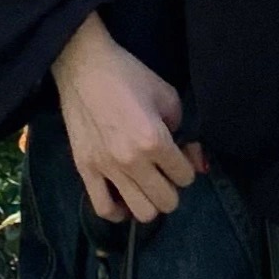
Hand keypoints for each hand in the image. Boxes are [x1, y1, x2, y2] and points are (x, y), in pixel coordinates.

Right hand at [52, 15, 207, 224]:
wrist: (84, 66)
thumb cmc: (129, 75)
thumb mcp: (167, 96)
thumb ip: (184, 130)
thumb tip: (194, 160)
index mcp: (154, 140)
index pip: (185, 176)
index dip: (186, 166)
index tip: (179, 155)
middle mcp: (132, 161)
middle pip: (166, 202)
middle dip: (172, 188)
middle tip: (164, 172)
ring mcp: (106, 168)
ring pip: (141, 212)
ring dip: (150, 202)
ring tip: (146, 186)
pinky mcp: (84, 169)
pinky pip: (103, 208)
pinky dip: (118, 212)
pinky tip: (124, 200)